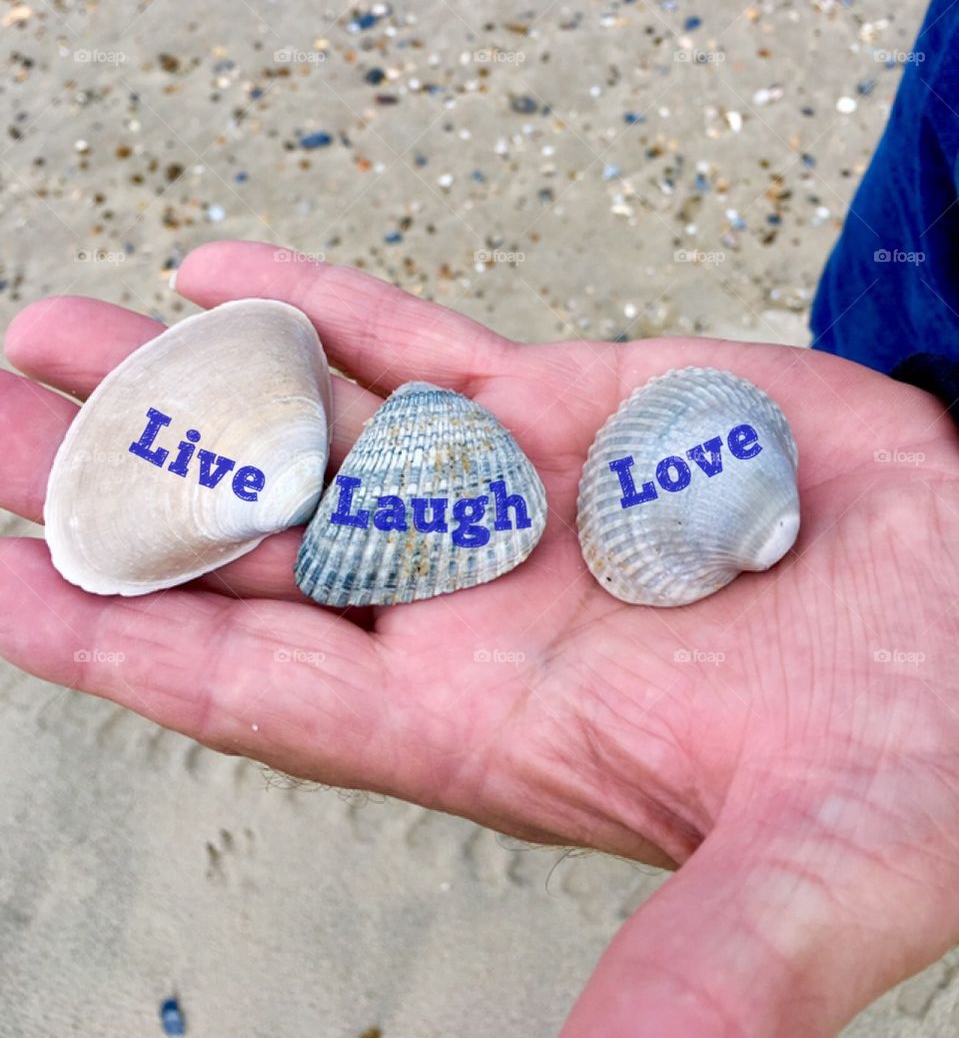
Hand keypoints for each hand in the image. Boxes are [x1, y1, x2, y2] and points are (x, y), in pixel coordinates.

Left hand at [3, 239, 958, 1036]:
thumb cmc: (928, 756)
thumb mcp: (817, 872)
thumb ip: (697, 980)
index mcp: (491, 723)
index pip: (257, 685)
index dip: (122, 639)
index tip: (0, 585)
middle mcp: (469, 605)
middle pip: (244, 542)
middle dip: (107, 484)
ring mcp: (508, 494)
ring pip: (307, 426)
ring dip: (182, 380)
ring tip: (53, 336)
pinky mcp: (567, 407)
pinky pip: (413, 347)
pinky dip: (318, 308)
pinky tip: (216, 274)